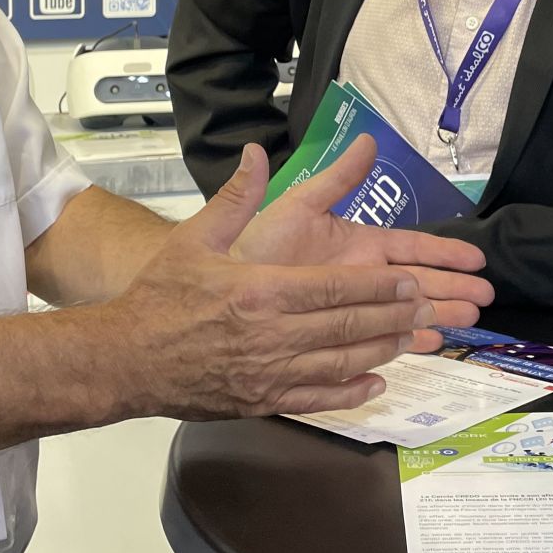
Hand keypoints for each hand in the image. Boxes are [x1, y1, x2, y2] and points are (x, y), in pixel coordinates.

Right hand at [96, 145, 437, 419]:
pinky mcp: (262, 400)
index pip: (337, 288)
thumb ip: (236, 196)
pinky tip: (375, 384)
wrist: (124, 359)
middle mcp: (272, 335)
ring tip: (413, 337)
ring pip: (341, 363)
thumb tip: (256, 153)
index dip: (379, 286)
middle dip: (393, 315)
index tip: (409, 278)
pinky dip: (351, 394)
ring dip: (382, 350)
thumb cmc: (159, 296)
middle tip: (428, 305)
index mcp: (261, 291)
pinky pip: (318, 399)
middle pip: (348, 325)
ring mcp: (269, 373)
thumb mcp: (195, 237)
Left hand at [232, 137, 493, 344]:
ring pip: (405, 313)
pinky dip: (403, 344)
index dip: (446, 253)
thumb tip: (366, 138)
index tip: (477, 259)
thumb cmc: (259, 245)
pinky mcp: (339, 334)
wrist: (225, 289)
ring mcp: (353, 307)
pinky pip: (379, 341)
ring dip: (436, 316)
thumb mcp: (300, 204)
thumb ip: (337, 178)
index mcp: (360, 246)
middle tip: (485, 298)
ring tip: (467, 322)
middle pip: (418, 283)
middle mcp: (362, 277)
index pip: (413, 249)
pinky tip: (427, 347)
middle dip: (452, 289)